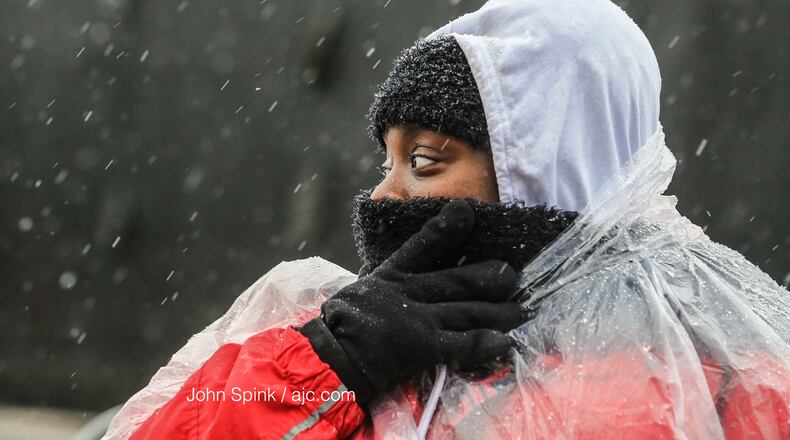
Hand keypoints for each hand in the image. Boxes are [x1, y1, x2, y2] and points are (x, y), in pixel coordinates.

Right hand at [298, 201, 528, 404]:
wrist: (328, 357)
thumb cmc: (341, 327)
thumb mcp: (361, 293)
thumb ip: (384, 284)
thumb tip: (399, 279)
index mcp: (391, 275)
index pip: (421, 245)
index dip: (446, 228)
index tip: (467, 212)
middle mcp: (408, 291)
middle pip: (458, 279)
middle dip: (489, 276)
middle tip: (512, 275)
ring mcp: (416, 318)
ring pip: (468, 310)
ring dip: (499, 311)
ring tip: (520, 310)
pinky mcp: (421, 346)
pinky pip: (461, 343)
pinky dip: (485, 343)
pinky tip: (504, 342)